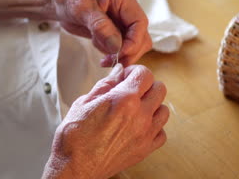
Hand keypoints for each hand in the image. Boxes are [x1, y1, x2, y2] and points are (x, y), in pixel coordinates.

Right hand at [42, 64, 168, 178]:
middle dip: (146, 85)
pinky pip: (162, 133)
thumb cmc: (75, 136)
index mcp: (124, 99)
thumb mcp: (84, 101)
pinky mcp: (145, 149)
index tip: (127, 76)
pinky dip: (154, 127)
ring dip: (152, 105)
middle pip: (160, 89)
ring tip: (136, 108)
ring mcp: (145, 134)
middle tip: (131, 90)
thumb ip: (106, 84)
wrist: (74, 167)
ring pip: (164, 110)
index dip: (135, 71)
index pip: (145, 74)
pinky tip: (140, 126)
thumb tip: (118, 73)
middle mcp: (140, 115)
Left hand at [49, 0, 151, 66]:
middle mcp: (125, 4)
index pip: (139, 21)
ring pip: (133, 42)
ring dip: (120, 54)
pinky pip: (121, 44)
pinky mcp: (115, 27)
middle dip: (129, 51)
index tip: (119, 53)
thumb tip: (117, 46)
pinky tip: (99, 50)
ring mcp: (121, 16)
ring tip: (103, 57)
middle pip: (141, 34)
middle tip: (112, 62)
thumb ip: (100, 26)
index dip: (133, 41)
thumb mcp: (80, 9)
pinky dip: (112, 52)